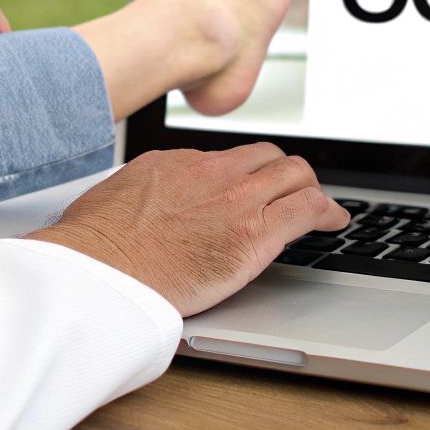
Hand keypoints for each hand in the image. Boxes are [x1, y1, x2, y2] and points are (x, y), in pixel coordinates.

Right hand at [24, 143, 348, 315]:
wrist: (98, 271)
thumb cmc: (93, 250)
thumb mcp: (112, 203)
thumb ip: (139, 198)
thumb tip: (138, 208)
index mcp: (174, 165)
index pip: (225, 159)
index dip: (245, 174)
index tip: (250, 188)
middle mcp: (210, 173)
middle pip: (266, 157)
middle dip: (285, 173)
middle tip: (293, 191)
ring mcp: (235, 200)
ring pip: (294, 173)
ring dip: (310, 188)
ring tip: (319, 205)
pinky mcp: (254, 233)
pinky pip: (307, 208)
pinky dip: (328, 212)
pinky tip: (335, 222)